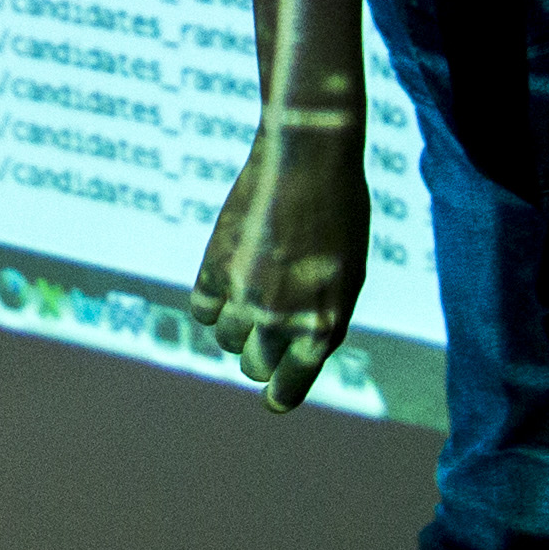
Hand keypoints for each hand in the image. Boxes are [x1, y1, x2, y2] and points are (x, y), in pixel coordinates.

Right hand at [187, 128, 372, 411]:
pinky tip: (229, 275)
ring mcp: (246, 298)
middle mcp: (284, 322)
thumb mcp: (345, 276)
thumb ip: (318, 320)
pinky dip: (213, 300)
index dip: (279, 391)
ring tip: (256, 284)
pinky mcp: (215, 270)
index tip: (273, 391)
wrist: (311, 158)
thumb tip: (285, 357)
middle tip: (269, 323)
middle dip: (262, 353)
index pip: (287, 389)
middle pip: (254, 365)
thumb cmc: (339, 214)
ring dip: (239, 322)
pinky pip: (203, 309)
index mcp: (324, 328)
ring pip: (228, 338)